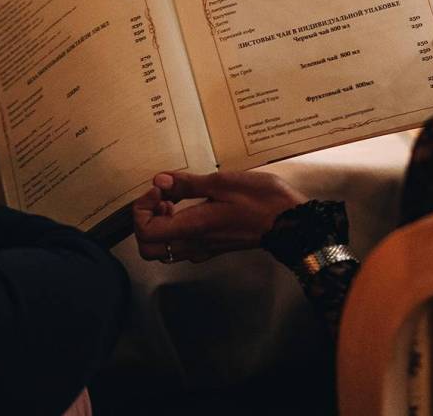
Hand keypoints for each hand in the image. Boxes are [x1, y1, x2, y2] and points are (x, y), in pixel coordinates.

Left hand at [132, 170, 307, 262]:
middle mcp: (193, 245)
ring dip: (160, 225)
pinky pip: (181, 247)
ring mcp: (203, 250)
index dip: (142, 209)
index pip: (145, 233)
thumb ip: (187, 184)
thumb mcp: (223, 183)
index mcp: (192, 228)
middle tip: (162, 197)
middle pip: (148, 248)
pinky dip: (175, 229)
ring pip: (163, 250)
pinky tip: (191, 209)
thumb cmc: (260, 200)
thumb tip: (158, 181)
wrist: (290, 223)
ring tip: (175, 201)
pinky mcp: (213, 248)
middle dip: (146, 220)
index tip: (159, 190)